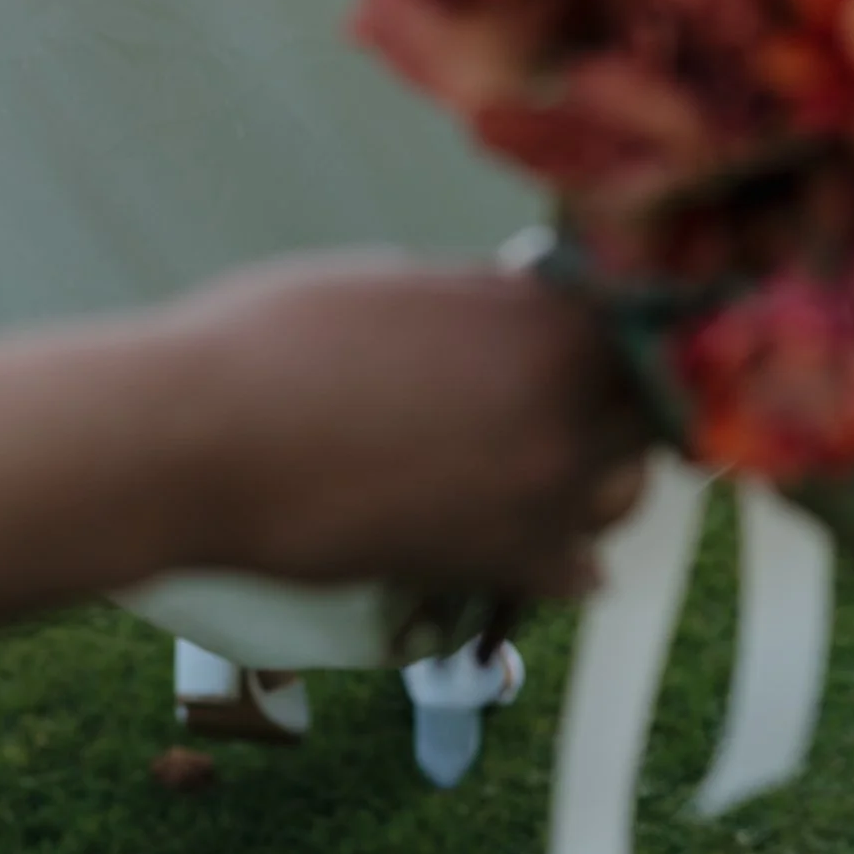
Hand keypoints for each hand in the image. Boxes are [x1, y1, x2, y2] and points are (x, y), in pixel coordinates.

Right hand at [167, 255, 650, 604]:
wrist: (204, 439)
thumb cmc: (277, 337)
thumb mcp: (399, 281)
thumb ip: (490, 304)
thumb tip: (529, 307)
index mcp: (547, 319)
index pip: (646, 326)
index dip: (624, 332)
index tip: (595, 338)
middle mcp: (567, 405)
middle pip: (649, 412)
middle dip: (614, 405)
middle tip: (561, 398)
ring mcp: (542, 491)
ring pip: (622, 495)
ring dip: (589, 481)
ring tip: (530, 465)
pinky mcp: (502, 563)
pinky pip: (578, 572)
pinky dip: (552, 557)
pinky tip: (506, 531)